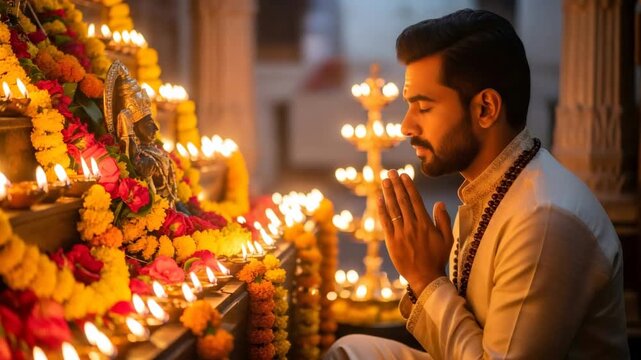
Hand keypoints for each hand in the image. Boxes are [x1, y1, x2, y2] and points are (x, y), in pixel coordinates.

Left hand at [378, 170, 453, 294]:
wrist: (425, 277)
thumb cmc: (438, 258)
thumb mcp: (447, 239)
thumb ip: (444, 220)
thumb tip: (439, 203)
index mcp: (426, 223)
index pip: (415, 200)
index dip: (408, 186)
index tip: (403, 175)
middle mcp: (412, 226)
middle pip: (402, 201)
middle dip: (396, 185)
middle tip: (391, 172)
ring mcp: (401, 233)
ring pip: (393, 209)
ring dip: (388, 193)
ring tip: (384, 181)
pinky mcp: (391, 241)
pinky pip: (385, 222)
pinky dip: (381, 209)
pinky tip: (379, 199)